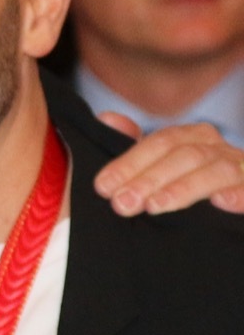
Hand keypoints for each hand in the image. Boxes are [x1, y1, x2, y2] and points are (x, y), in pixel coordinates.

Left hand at [93, 116, 243, 215]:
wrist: (231, 215)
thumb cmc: (189, 187)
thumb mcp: (160, 168)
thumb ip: (136, 148)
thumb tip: (108, 118)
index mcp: (195, 138)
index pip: (161, 142)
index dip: (130, 163)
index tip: (103, 186)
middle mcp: (220, 150)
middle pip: (185, 156)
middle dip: (150, 179)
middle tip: (122, 203)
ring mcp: (242, 170)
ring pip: (216, 171)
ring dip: (183, 188)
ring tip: (154, 205)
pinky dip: (239, 195)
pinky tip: (220, 202)